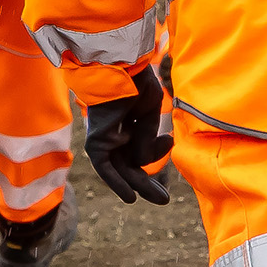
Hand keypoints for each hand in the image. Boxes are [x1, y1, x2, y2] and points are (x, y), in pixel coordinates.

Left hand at [84, 67, 176, 203]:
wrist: (121, 66)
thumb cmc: (137, 81)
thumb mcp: (150, 111)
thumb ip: (147, 137)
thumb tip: (143, 162)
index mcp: (125, 121)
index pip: (139, 147)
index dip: (156, 151)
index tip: (170, 142)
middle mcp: (113, 130)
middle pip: (129, 162)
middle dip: (146, 180)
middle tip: (164, 199)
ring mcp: (104, 136)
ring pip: (121, 167)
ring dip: (138, 184)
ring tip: (161, 199)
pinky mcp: (96, 140)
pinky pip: (105, 167)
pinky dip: (116, 183)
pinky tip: (131, 198)